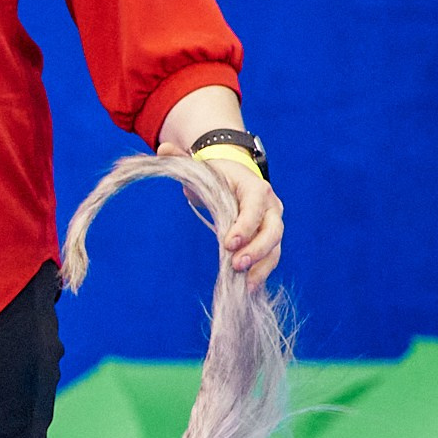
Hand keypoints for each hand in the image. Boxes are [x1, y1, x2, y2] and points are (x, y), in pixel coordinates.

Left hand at [172, 145, 282, 290]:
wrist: (235, 178)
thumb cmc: (217, 175)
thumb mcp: (200, 167)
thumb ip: (182, 159)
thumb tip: (162, 148)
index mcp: (254, 186)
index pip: (254, 205)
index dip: (245, 225)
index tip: (228, 243)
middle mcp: (270, 206)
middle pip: (273, 229)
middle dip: (257, 249)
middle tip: (236, 265)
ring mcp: (272, 224)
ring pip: (275, 247)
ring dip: (262, 267)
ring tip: (245, 286)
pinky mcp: (269, 240)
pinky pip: (270, 258)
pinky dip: (261, 273)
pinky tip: (247, 289)